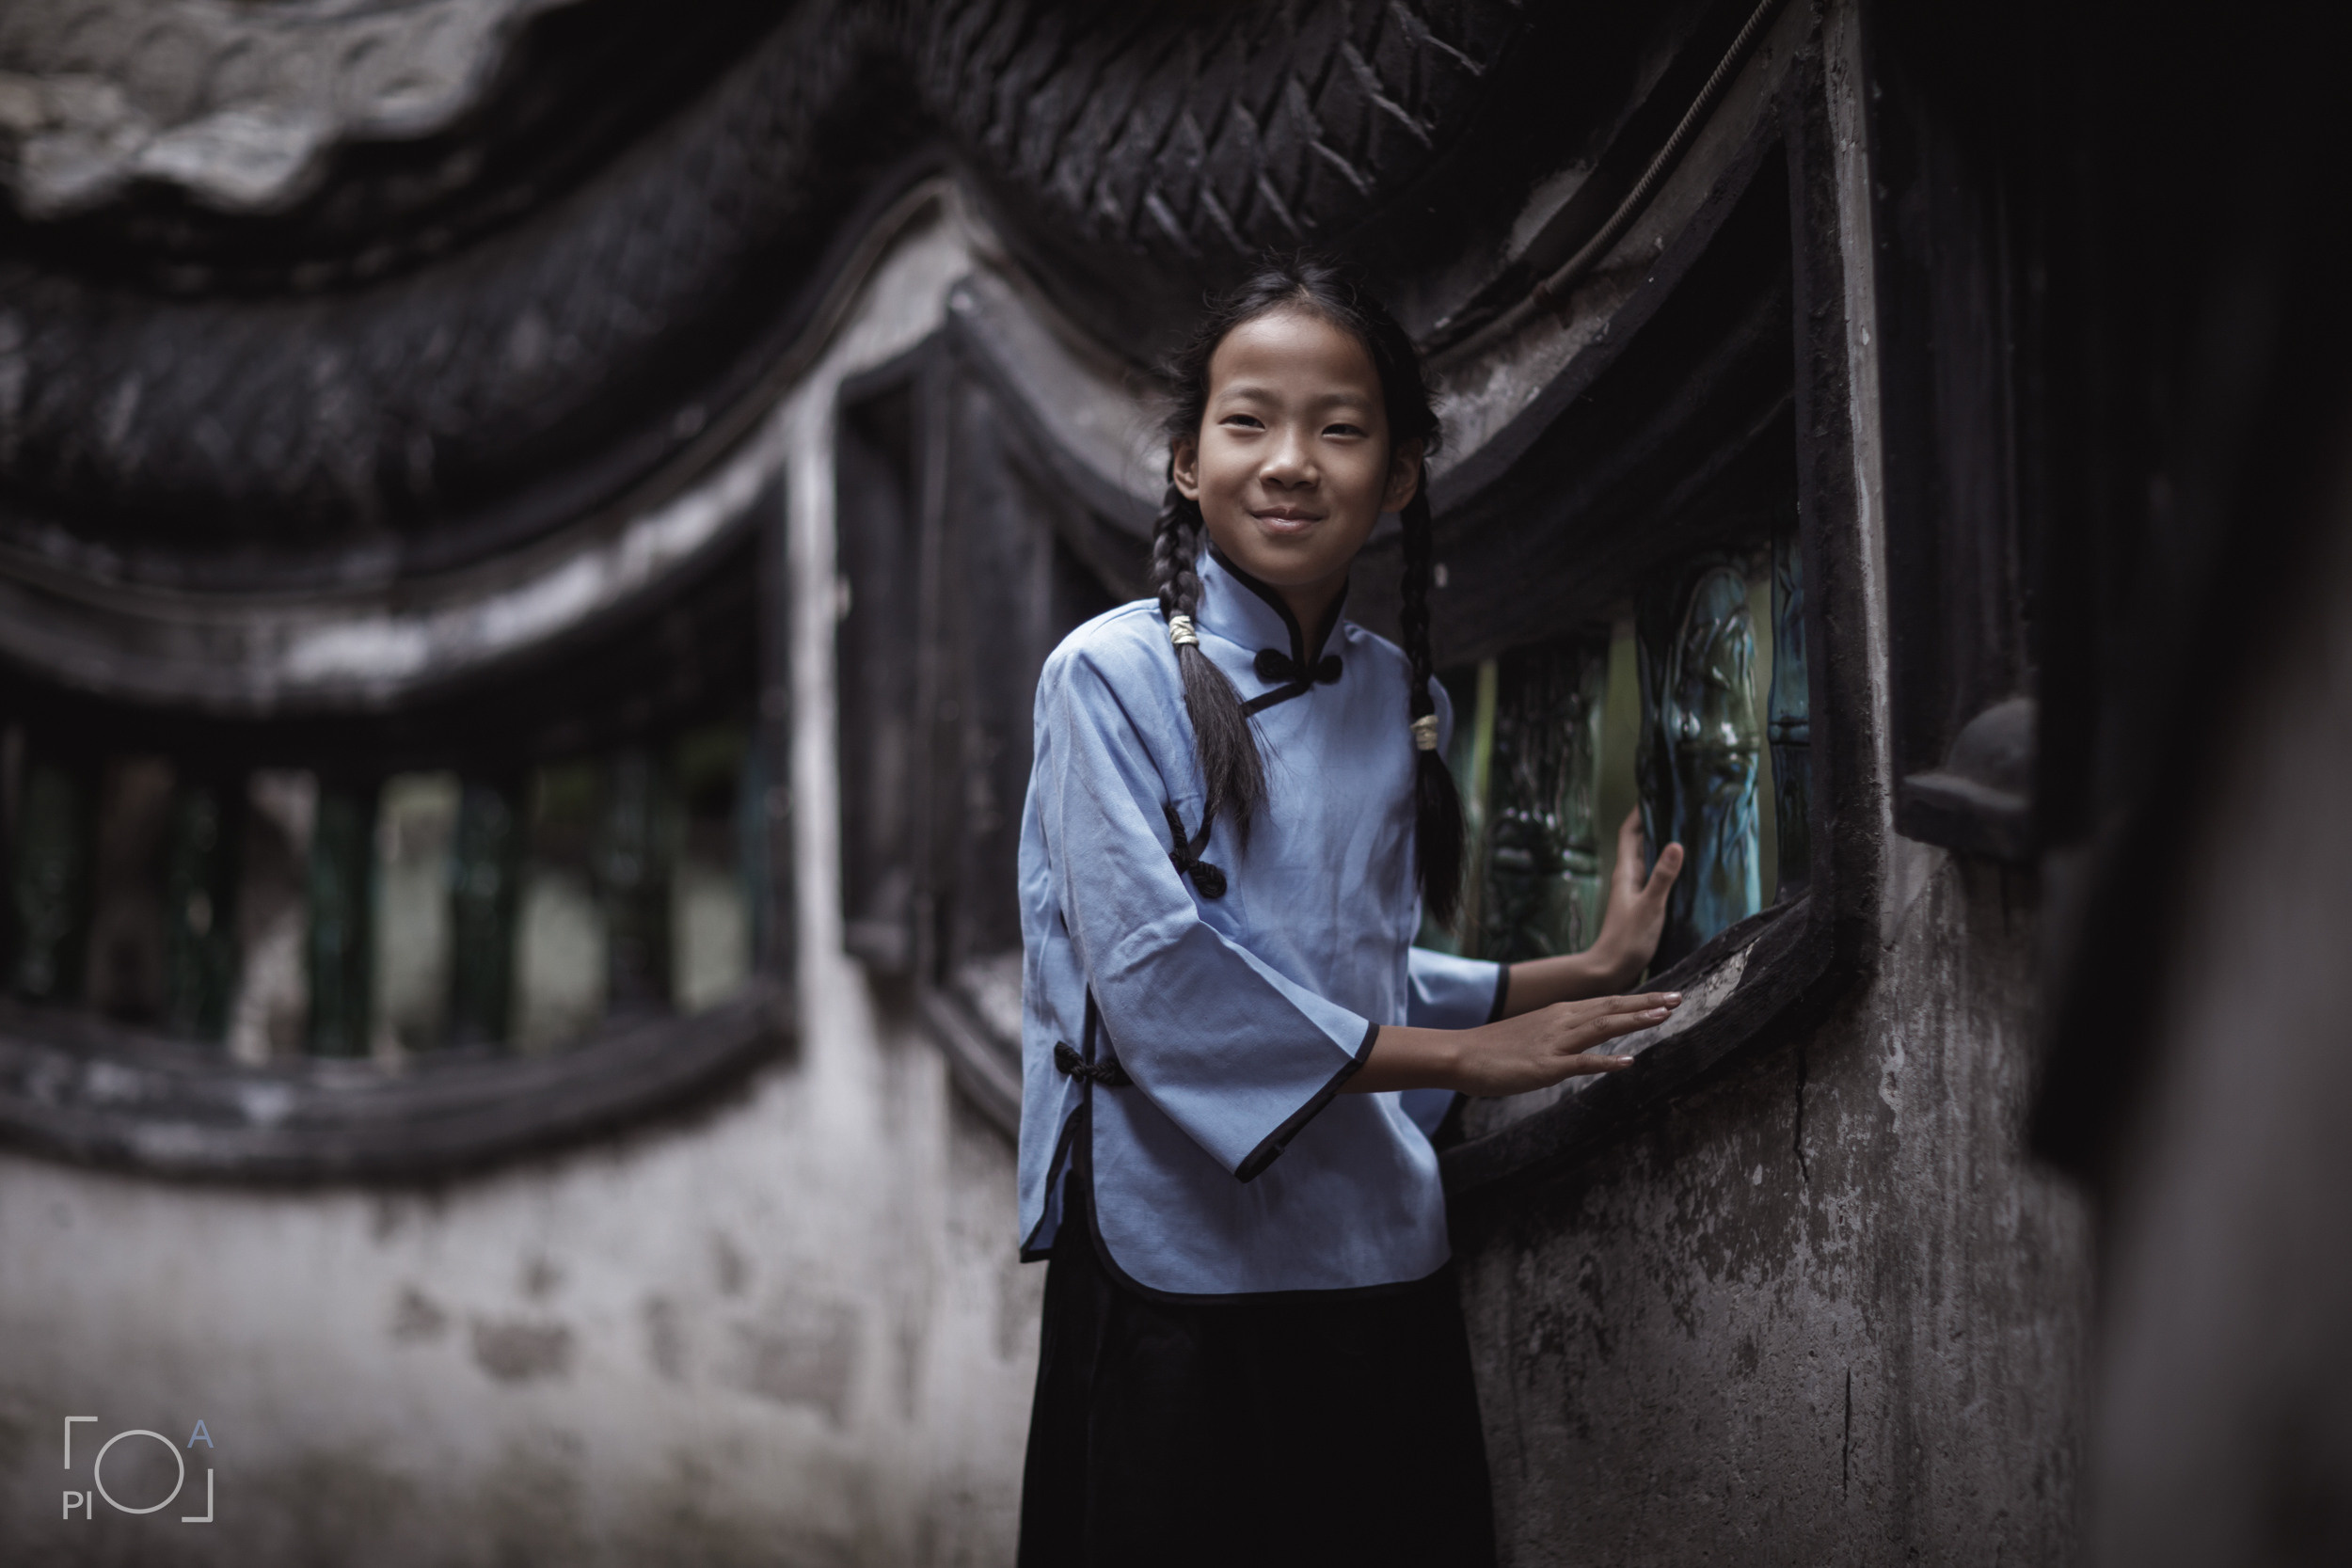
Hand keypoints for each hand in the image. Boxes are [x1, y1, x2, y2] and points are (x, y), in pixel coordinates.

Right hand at [1452, 991, 1682, 1096]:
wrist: (1461, 1054)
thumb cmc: (1494, 1047)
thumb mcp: (1534, 1034)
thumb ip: (1560, 1033)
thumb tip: (1581, 1038)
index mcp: (1560, 1013)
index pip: (1607, 1003)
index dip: (1639, 1000)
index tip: (1666, 998)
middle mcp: (1562, 1021)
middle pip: (1612, 1008)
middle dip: (1647, 1004)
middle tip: (1679, 999)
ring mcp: (1555, 1043)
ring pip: (1602, 1027)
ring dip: (1634, 1021)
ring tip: (1663, 1017)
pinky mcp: (1546, 1066)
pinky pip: (1581, 1063)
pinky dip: (1606, 1062)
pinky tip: (1628, 1062)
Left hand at [1587, 809, 1682, 989]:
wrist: (1611, 971)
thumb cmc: (1628, 940)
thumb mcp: (1650, 906)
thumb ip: (1663, 877)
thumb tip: (1674, 844)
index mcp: (1625, 873)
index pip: (1629, 833)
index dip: (1639, 812)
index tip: (1654, 793)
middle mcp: (1628, 879)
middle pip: (1639, 843)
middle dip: (1655, 824)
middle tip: (1678, 808)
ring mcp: (1634, 893)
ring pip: (1648, 861)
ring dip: (1662, 847)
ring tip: (1686, 832)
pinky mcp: (1642, 906)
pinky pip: (1655, 879)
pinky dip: (1667, 869)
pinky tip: (1684, 872)